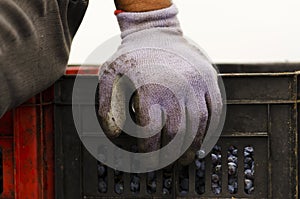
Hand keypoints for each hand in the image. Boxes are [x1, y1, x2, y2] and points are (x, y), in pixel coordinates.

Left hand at [98, 5, 222, 167]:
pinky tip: (203, 140)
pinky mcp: (208, 79)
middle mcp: (176, 87)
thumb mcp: (109, 76)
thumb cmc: (131, 56)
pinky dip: (211, 129)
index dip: (149, 151)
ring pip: (199, 124)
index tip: (146, 158)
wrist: (155, 31)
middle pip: (177, 132)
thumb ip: (107, 106)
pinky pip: (215, 109)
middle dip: (171, 154)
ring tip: (186, 158)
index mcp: (150, 89)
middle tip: (167, 164)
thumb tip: (115, 135)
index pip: (152, 132)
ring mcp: (196, 83)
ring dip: (193, 146)